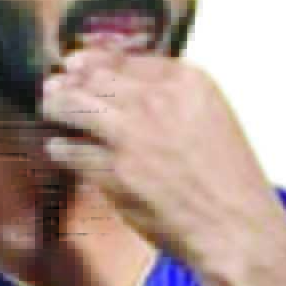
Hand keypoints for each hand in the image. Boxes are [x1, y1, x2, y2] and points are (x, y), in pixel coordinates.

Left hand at [40, 48, 278, 267]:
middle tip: (55, 86)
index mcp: (186, 81)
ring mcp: (131, 134)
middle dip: (70, 81)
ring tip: (49, 107)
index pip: (124, 57)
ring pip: (73, 105)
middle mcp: (156, 99)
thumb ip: (174, 96)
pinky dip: (60, 148)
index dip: (95, 60)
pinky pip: (70, 150)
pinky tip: (58, 148)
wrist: (236, 227)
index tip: (79, 63)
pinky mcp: (113, 171)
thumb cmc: (228, 179)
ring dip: (56, 105)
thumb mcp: (211, 117)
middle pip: (93, 76)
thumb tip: (126, 86)